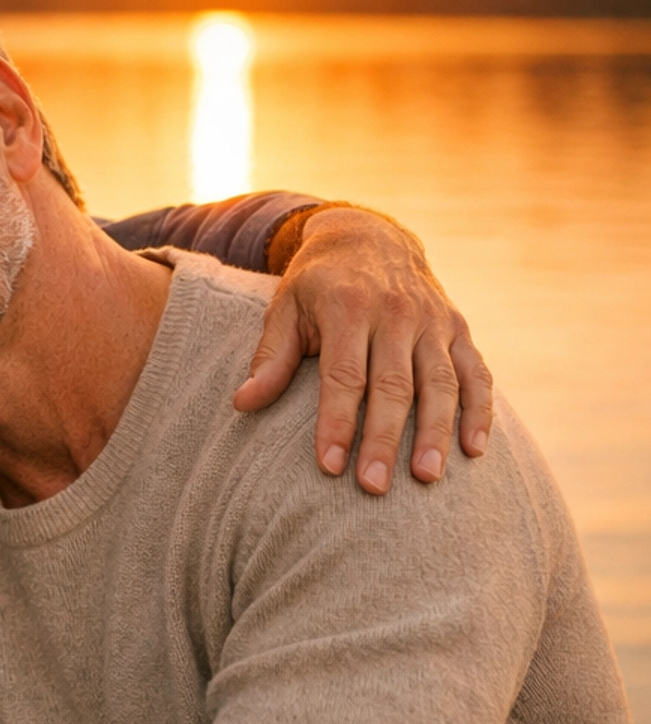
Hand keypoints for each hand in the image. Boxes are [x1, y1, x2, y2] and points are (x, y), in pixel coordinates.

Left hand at [234, 206, 491, 493]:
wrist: (369, 236)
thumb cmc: (318, 284)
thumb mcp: (286, 308)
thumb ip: (271, 357)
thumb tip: (243, 403)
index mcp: (348, 308)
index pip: (344, 375)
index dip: (337, 422)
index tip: (329, 466)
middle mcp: (396, 313)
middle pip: (394, 385)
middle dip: (383, 439)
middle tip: (374, 486)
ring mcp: (433, 321)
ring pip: (440, 383)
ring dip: (436, 433)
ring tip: (426, 479)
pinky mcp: (458, 328)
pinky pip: (476, 373)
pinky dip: (479, 411)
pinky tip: (475, 450)